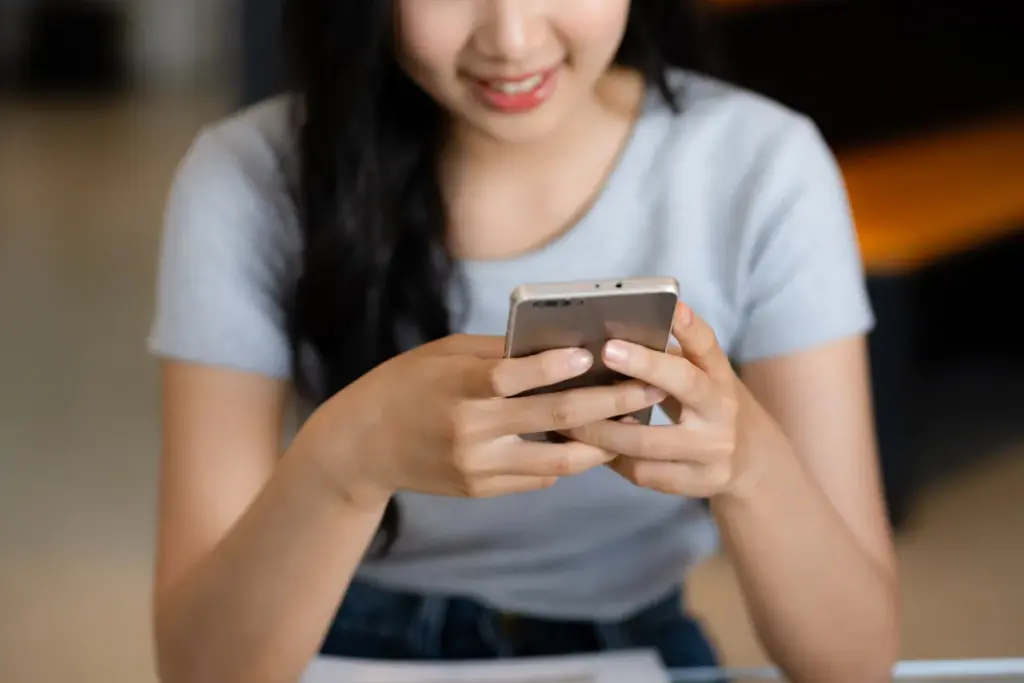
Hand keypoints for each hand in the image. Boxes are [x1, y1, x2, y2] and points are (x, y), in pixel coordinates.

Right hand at [295, 334, 666, 507]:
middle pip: (554, 416)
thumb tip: (557, 347)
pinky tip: (587, 440)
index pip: (515, 375)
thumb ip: (498, 353)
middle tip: (648, 389)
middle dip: (609, 402)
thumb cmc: (406, 384)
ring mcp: (478, 466)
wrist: (363, 445)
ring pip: (558, 459)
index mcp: (459, 386)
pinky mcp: (480, 489)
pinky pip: (538, 476)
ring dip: (601, 441)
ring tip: (631, 423)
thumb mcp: (444, 355)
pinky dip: (565, 458)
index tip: (595, 353)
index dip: (557, 366)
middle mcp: (471, 430)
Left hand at [565, 303, 773, 499]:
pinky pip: (643, 472)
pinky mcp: (696, 483)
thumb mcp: (704, 376)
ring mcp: (711, 452)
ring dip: (602, 430)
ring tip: (568, 417)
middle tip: (605, 352)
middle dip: (644, 367)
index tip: (671, 308)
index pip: (707, 347)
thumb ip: (675, 356)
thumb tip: (625, 330)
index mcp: (720, 377)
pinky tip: (590, 447)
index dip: (689, 327)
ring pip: (647, 442)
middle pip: (683, 386)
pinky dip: (612, 459)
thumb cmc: (709, 405)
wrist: (751, 461)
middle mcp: (720, 412)